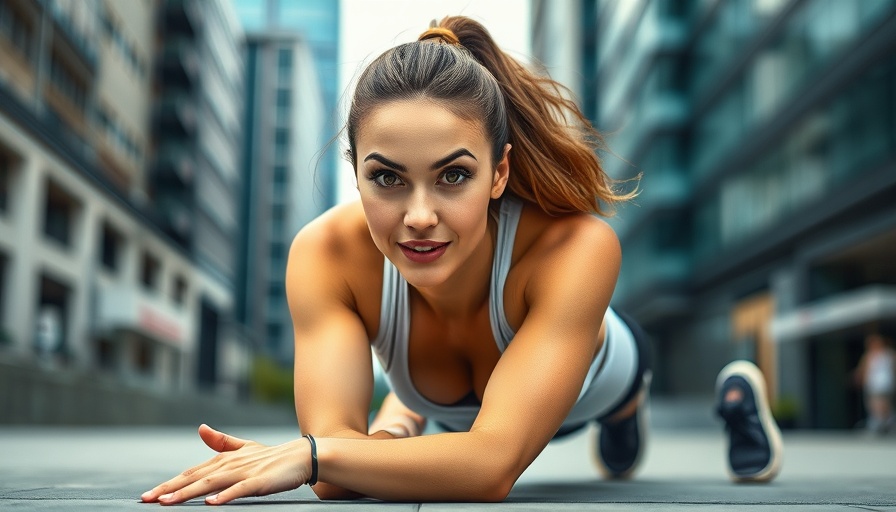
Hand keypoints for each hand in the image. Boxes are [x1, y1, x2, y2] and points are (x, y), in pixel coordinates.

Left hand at [141, 424, 311, 504]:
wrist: (301, 456)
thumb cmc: (271, 456)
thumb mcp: (244, 447)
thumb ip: (221, 441)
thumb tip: (200, 428)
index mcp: (223, 459)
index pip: (190, 473)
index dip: (168, 483)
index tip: (148, 495)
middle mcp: (229, 465)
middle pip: (194, 478)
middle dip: (169, 489)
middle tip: (146, 499)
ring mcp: (243, 473)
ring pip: (210, 484)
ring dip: (188, 493)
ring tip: (168, 501)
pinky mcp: (258, 481)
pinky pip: (239, 490)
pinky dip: (224, 496)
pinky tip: (211, 503)